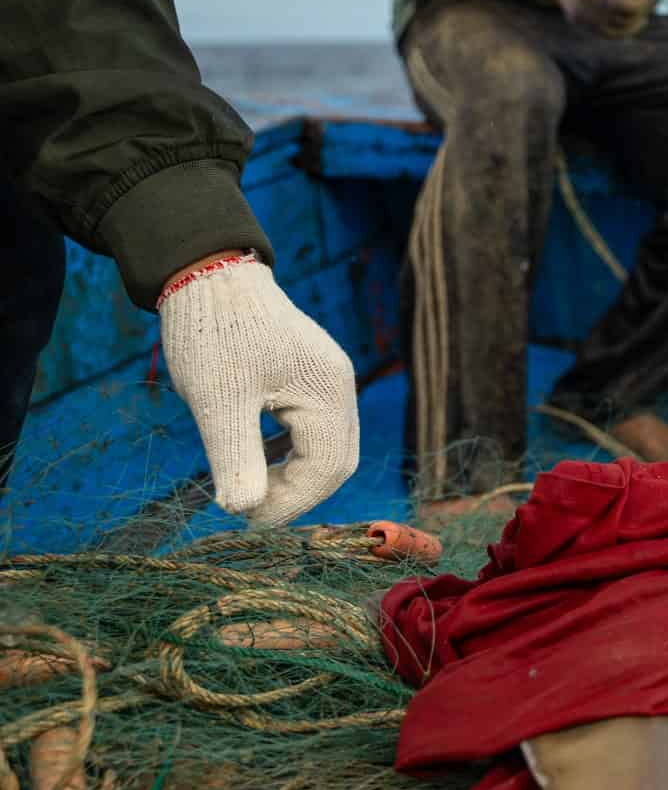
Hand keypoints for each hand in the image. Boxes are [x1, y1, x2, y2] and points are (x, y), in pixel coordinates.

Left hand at [158, 254, 359, 526]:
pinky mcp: (310, 376)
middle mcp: (339, 386)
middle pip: (338, 460)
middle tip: (249, 509)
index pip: (328, 467)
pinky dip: (290, 453)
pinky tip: (256, 456)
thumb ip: (236, 458)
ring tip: (249, 486)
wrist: (207, 273)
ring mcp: (328, 380)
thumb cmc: (213, 334)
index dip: (291, 501)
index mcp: (328, 391)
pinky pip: (314, 428)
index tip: (244, 516)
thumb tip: (245, 511)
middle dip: (297, 492)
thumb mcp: (218, 402)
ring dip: (294, 474)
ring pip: (328, 446)